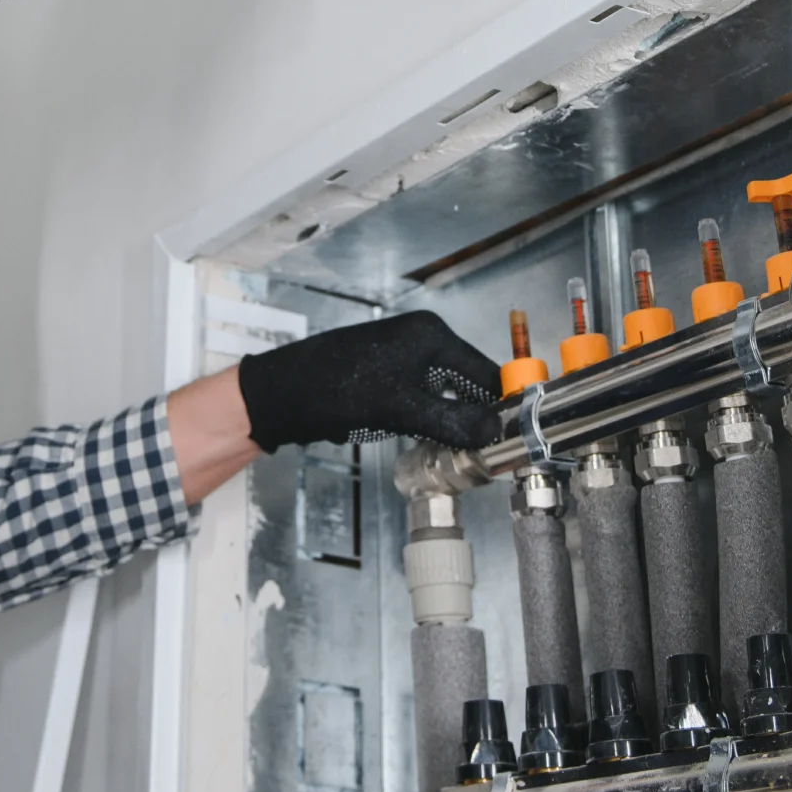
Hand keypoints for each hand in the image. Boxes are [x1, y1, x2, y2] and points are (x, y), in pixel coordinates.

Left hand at [236, 312, 501, 452]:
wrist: (283, 394)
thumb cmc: (340, 390)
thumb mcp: (401, 408)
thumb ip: (451, 420)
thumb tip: (494, 430)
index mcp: (431, 336)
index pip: (484, 372)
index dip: (498, 405)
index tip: (508, 439)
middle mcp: (422, 341)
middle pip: (466, 383)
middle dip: (473, 418)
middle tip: (482, 454)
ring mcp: (402, 359)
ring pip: (443, 395)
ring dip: (450, 424)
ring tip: (458, 455)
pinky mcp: (386, 378)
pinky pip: (421, 401)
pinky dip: (427, 422)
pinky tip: (426, 445)